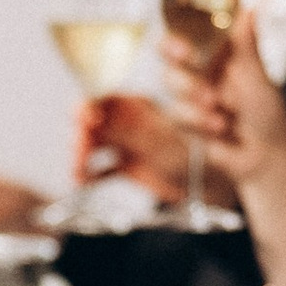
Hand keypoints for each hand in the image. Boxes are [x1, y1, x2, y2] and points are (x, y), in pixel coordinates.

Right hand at [74, 94, 188, 202]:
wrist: (207, 185)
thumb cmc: (191, 156)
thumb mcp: (159, 142)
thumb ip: (127, 132)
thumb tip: (96, 120)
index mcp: (138, 107)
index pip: (104, 100)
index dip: (90, 107)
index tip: (84, 120)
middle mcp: (128, 123)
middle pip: (93, 124)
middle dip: (82, 137)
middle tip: (80, 153)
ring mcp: (125, 144)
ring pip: (93, 146)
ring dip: (81, 158)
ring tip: (78, 173)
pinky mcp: (125, 165)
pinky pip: (99, 168)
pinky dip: (89, 175)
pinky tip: (83, 182)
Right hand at [158, 11, 285, 187]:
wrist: (266, 157)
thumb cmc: (269, 115)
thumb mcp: (259, 79)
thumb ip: (246, 48)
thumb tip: (249, 10)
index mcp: (217, 56)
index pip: (186, 37)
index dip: (177, 41)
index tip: (184, 51)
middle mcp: (200, 74)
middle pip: (170, 64)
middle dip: (182, 76)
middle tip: (204, 91)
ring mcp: (190, 99)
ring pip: (172, 91)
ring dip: (194, 105)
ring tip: (221, 117)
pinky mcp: (185, 123)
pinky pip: (176, 117)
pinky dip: (198, 123)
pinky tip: (219, 129)